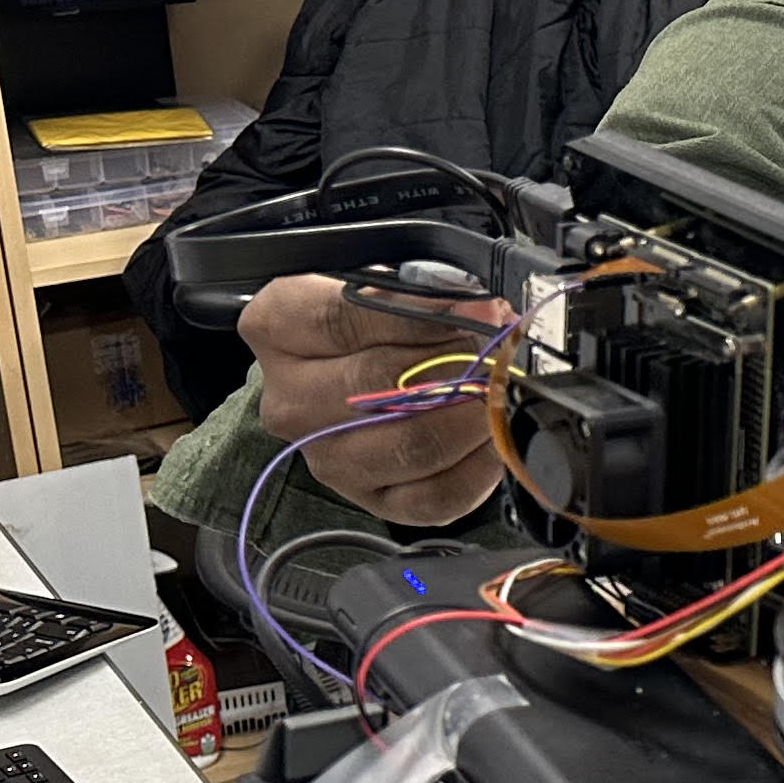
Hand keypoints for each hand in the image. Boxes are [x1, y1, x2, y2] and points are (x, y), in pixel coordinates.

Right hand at [240, 273, 507, 525]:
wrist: (364, 373)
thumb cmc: (380, 321)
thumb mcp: (385, 283)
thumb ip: (420, 290)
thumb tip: (483, 311)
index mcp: (279, 328)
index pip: (345, 317)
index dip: (423, 313)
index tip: (480, 308)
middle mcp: (291, 398)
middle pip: (381, 383)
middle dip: (459, 363)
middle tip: (502, 352)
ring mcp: (327, 457)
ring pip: (413, 444)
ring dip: (475, 415)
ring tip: (504, 390)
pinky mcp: (371, 499)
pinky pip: (437, 495)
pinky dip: (481, 466)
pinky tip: (497, 437)